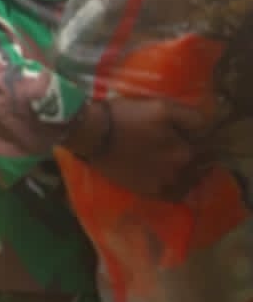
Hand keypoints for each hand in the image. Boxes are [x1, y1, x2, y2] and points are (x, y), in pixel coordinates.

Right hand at [64, 97, 208, 197]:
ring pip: (187, 181)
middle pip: (197, 165)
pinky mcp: (147, 192)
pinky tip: (168, 177)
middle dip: (194, 154)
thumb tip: (208, 127)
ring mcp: (162, 185)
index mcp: (185, 151)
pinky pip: (172, 194)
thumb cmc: (125, 116)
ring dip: (187, 172)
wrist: (92, 134)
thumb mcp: (161, 106)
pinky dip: (175, 187)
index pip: (204, 145)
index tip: (187, 130)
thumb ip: (190, 117)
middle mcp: (178, 173)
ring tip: (174, 160)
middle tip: (180, 143)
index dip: (197, 136)